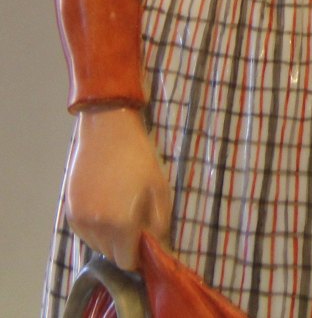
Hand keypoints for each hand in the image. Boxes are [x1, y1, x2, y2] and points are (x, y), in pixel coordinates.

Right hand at [63, 106, 171, 269]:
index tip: (147, 242)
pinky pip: (85, 232)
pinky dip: (97, 227)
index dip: (139, 255)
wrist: (107, 133)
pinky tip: (107, 205)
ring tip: (122, 209)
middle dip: (126, 245)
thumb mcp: (160, 190)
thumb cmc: (140, 158)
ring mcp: (79, 220)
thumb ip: (159, 226)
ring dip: (111, 237)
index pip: (128, 261)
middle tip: (138, 221)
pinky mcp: (69, 212)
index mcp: (121, 224)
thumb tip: (157, 250)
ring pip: (97, 245)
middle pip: (112, 254)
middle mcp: (96, 227)